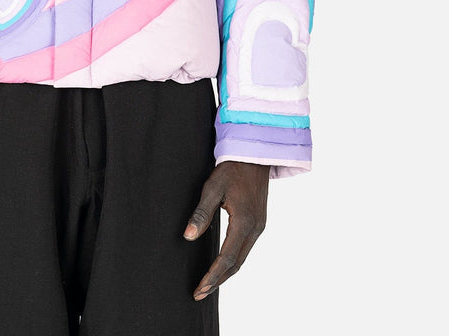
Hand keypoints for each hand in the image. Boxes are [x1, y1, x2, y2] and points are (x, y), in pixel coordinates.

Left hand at [183, 161, 268, 299]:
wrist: (255, 155)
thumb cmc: (232, 169)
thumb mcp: (213, 188)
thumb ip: (201, 213)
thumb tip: (188, 237)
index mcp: (244, 222)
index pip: (226, 258)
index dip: (212, 276)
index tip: (199, 289)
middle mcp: (255, 229)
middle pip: (236, 264)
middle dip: (217, 281)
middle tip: (199, 293)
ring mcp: (259, 226)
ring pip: (242, 258)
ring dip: (225, 273)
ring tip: (208, 284)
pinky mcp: (258, 223)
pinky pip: (245, 249)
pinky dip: (233, 261)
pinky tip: (222, 265)